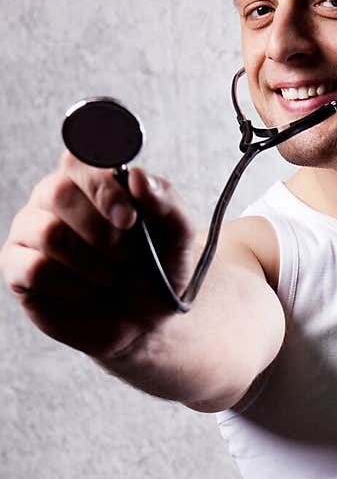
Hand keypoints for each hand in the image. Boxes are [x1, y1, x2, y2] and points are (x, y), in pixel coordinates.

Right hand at [0, 149, 194, 359]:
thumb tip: (137, 175)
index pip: (79, 156)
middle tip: (126, 257)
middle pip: (58, 191)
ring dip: (90, 263)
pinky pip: (34, 268)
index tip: (130, 219)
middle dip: (102, 232)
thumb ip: (167, 203)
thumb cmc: (156, 272)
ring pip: (48, 232)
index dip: (103, 186)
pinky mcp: (17, 268)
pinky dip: (70, 285)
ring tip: (108, 277)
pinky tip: (84, 291)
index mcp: (90, 180)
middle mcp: (53, 197)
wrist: (146, 322)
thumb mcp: (177, 238)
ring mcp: (30, 231)